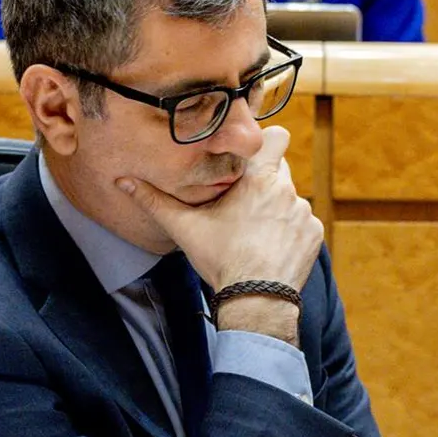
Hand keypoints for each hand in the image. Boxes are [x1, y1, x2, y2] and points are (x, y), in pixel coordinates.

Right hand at [116, 127, 323, 295]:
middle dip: (263, 182)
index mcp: (259, 179)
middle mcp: (287, 190)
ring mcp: (304, 212)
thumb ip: (154, 201)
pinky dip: (291, 231)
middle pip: (279, 170)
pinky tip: (271, 247)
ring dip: (277, 209)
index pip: (278, 136)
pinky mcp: (314, 234)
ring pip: (290, 198)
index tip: (251, 159)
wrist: (255, 300)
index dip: (266, 143)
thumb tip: (123, 181)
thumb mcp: (185, 227)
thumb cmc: (220, 259)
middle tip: (243, 203)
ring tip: (256, 232)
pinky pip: (303, 223)